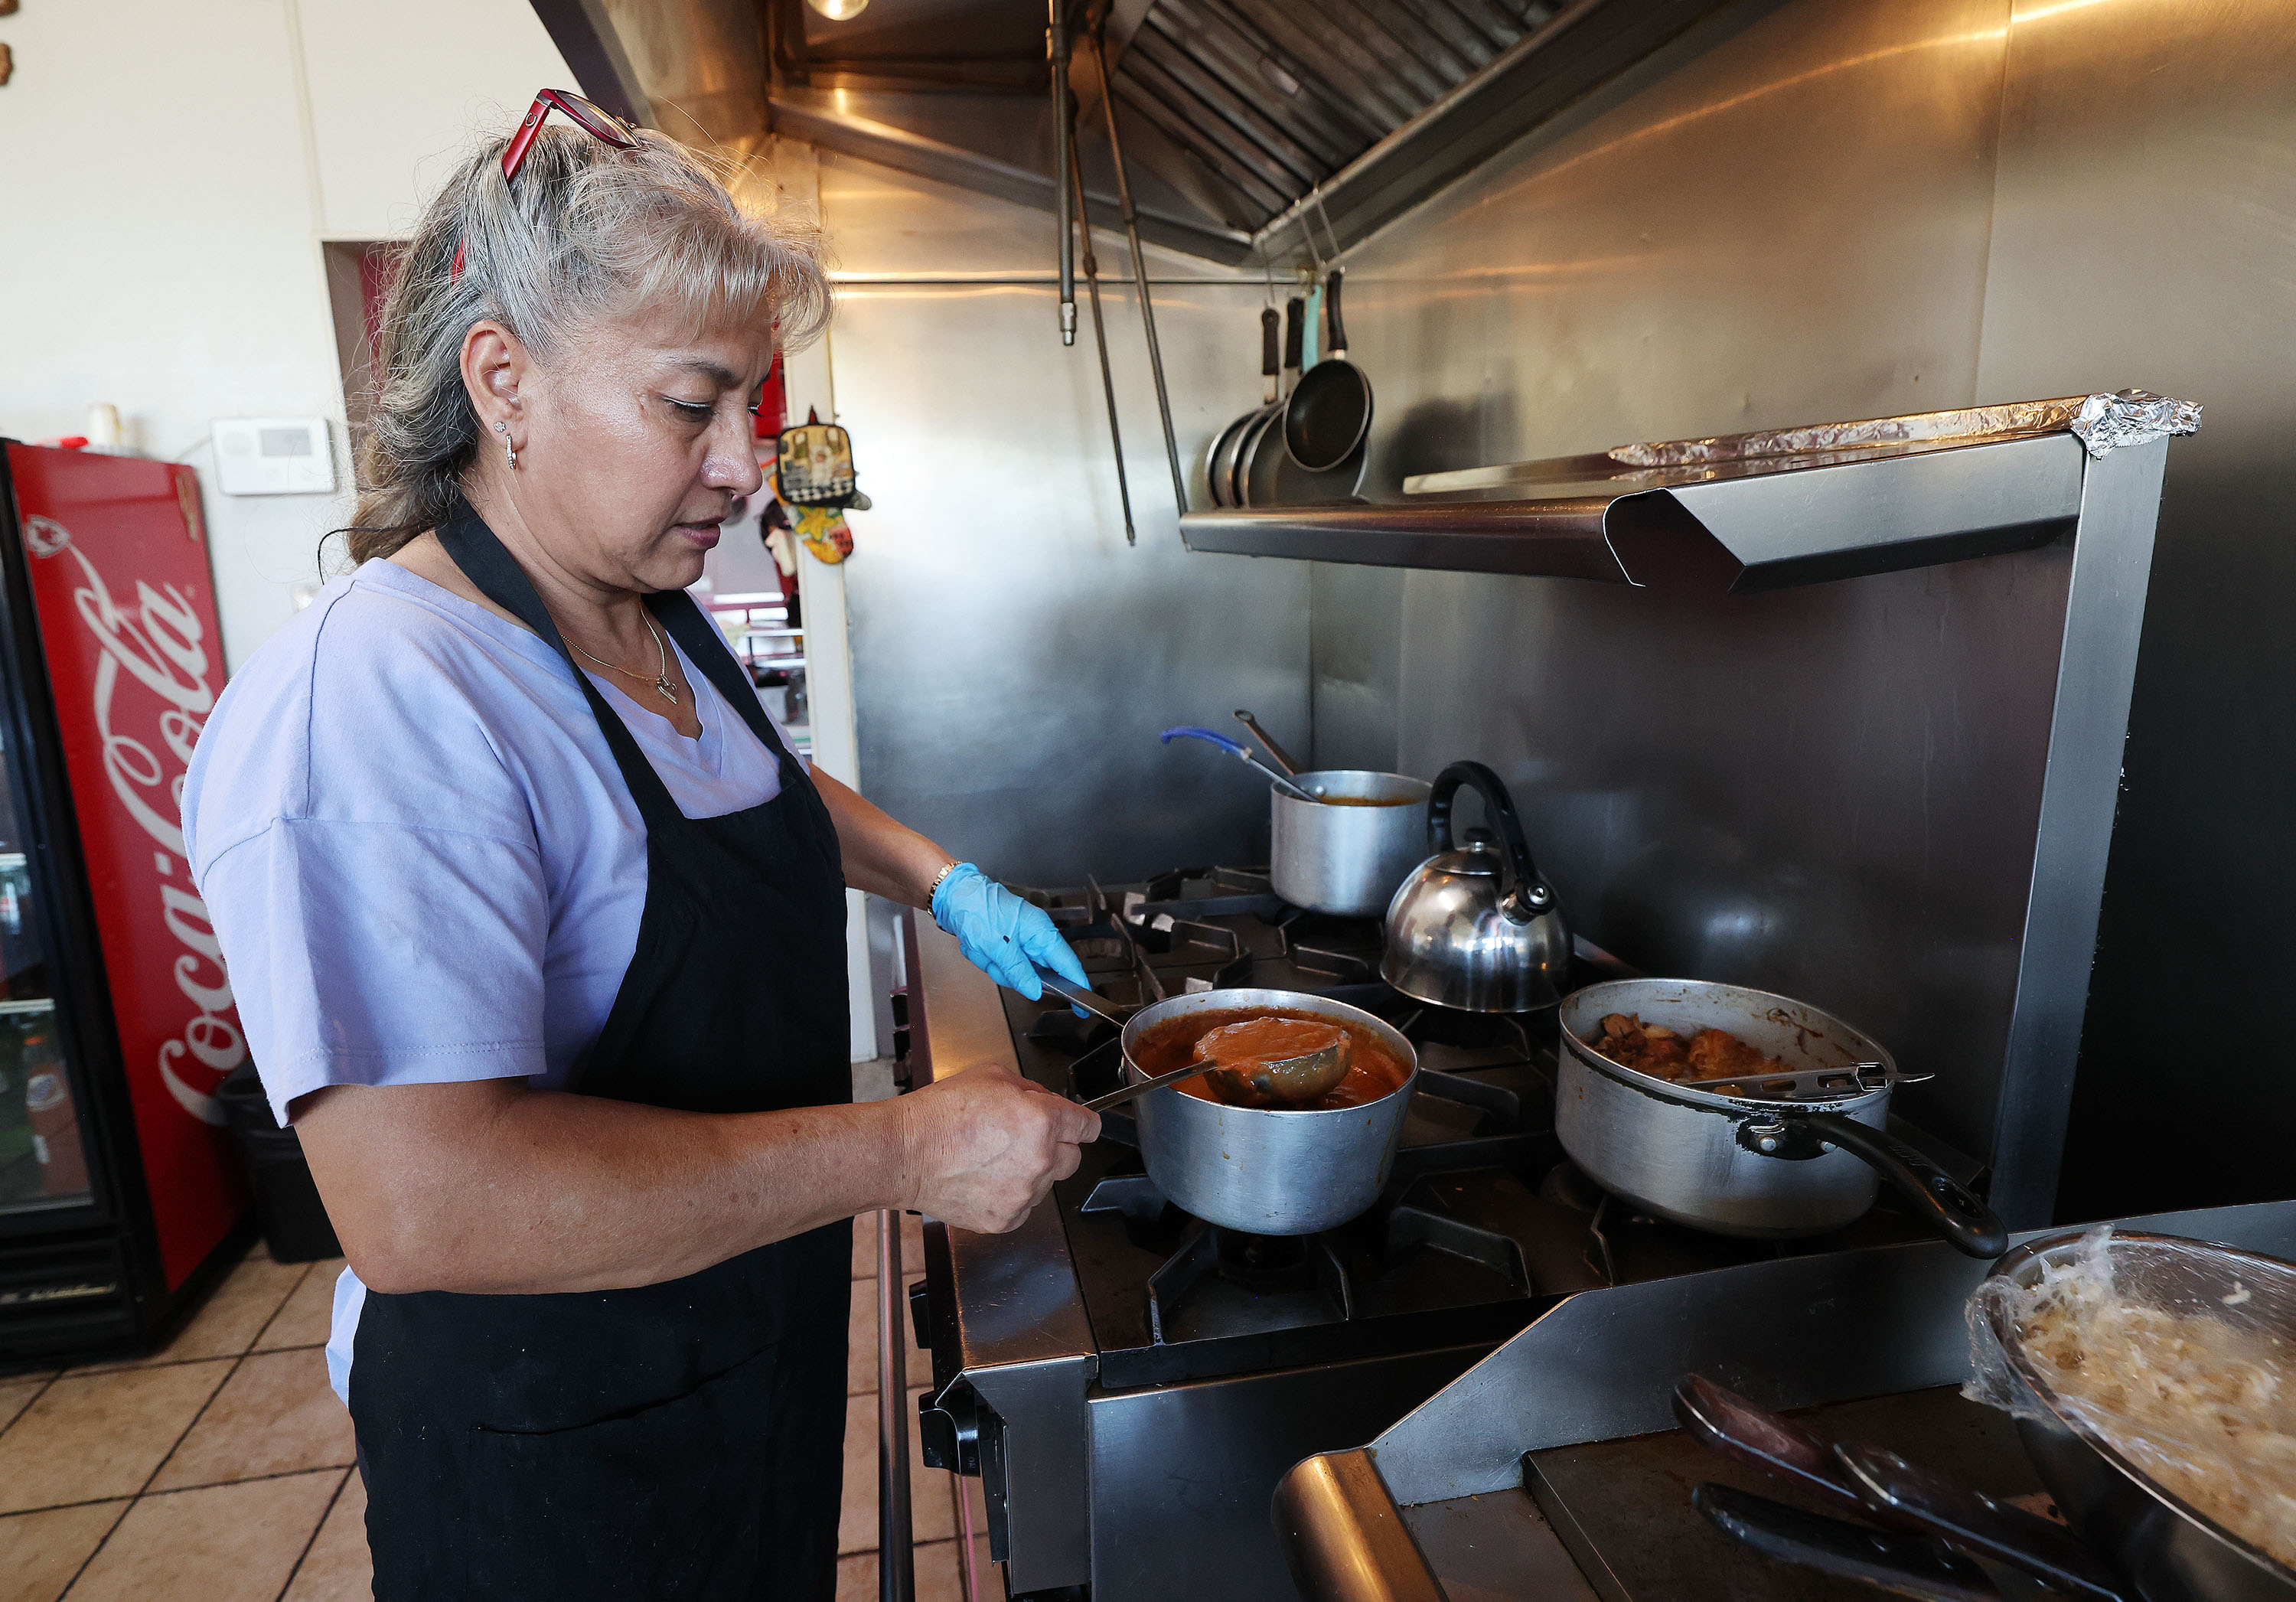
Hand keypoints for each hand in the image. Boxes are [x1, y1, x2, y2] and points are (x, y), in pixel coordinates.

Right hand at [897, 1064, 1100, 1233]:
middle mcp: (1039, 1160)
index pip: (1087, 1127)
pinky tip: (985, 1179)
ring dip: (1030, 1172)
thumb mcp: (991, 1076)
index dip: (1082, 1123)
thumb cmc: (940, 1115)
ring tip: (992, 1159)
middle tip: (1024, 1139)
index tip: (1080, 1127)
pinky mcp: (1005, 1219)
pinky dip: (1011, 1196)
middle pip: (1072, 1158)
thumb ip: (1030, 1089)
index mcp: (1041, 1121)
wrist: (905, 1154)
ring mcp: (1023, 1194)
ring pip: (1046, 1184)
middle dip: (1056, 1146)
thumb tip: (1047, 1101)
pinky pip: (1023, 1207)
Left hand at [931, 863, 1089, 1008]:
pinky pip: (1000, 964)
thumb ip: (1020, 971)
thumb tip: (1035, 990)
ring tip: (981, 949)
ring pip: (1014, 971)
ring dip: (994, 965)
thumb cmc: (977, 910)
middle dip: (1011, 973)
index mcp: (1041, 931)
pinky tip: (976, 946)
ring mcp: (1018, 939)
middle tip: (994, 961)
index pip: (1067, 964)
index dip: (1076, 986)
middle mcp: (1033, 935)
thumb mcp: (998, 947)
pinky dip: (986, 959)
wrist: (953, 896)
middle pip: (1036, 972)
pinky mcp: (1004, 942)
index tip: (1083, 1007)